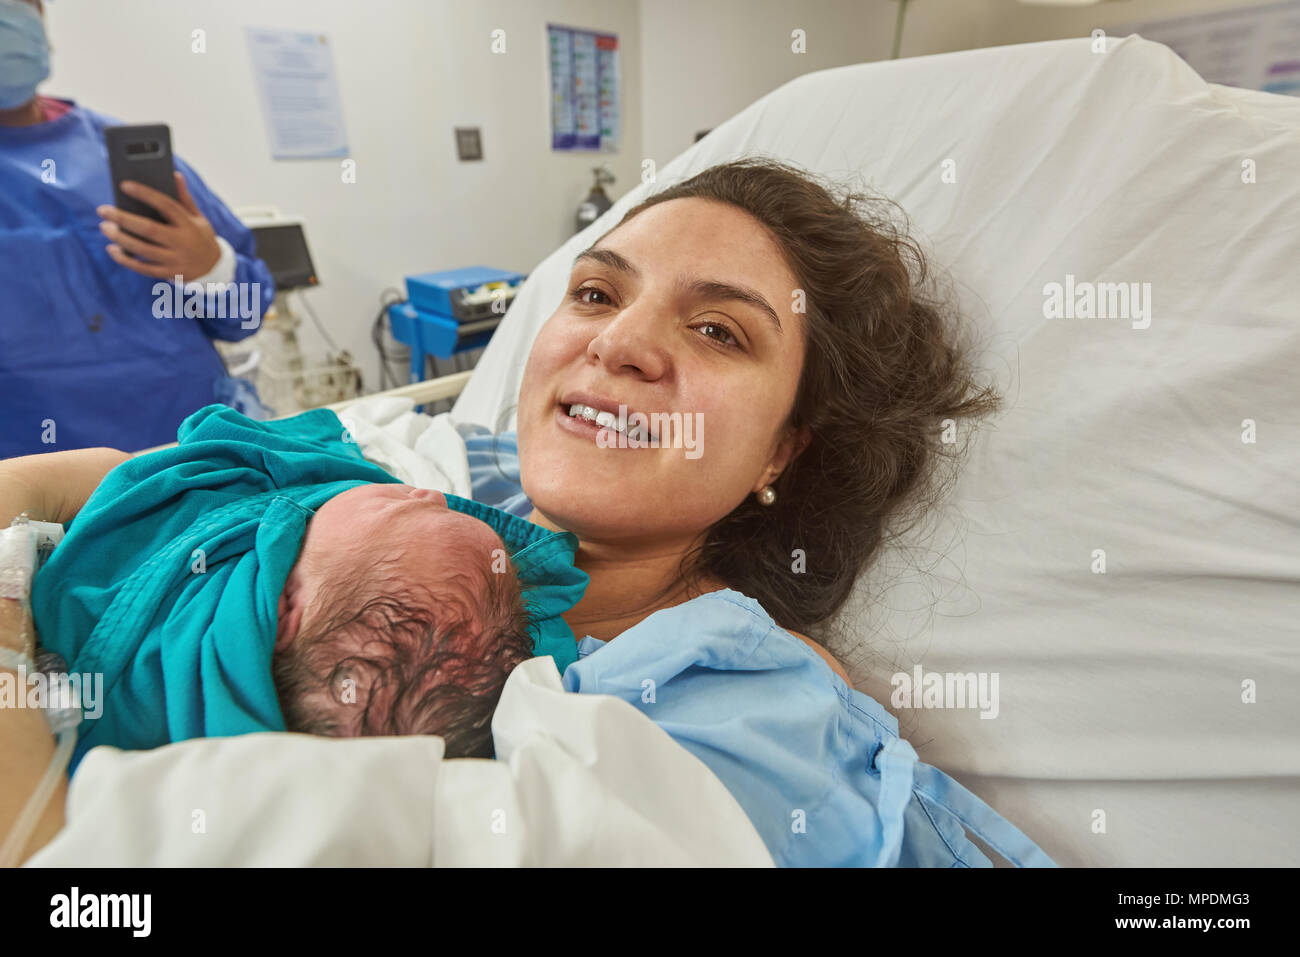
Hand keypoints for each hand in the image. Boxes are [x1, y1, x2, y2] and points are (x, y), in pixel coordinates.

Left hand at [97, 171, 220, 281]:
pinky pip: (143, 268)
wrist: (214, 269)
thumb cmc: (201, 237)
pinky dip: (125, 260)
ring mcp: (176, 260)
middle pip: (149, 229)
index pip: (166, 205)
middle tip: (102, 210)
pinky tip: (112, 249)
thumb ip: (185, 198)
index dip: (145, 194)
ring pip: (143, 249)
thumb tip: (174, 174)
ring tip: (104, 227)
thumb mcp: (198, 217)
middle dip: (123, 219)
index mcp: (189, 224)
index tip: (125, 185)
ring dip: (121, 238)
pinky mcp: (169, 273)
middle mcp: (183, 242)